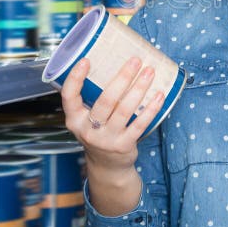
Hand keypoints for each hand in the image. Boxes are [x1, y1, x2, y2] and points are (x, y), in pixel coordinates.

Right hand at [61, 57, 164, 192]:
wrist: (107, 166)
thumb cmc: (99, 132)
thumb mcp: (87, 118)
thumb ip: (92, 97)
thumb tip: (113, 62)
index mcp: (74, 119)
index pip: (69, 97)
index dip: (75, 78)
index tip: (85, 60)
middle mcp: (88, 130)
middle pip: (105, 101)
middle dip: (122, 78)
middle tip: (135, 61)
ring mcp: (106, 139)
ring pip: (124, 110)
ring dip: (139, 89)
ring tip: (150, 72)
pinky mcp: (123, 146)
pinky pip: (139, 124)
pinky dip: (150, 109)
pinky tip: (159, 95)